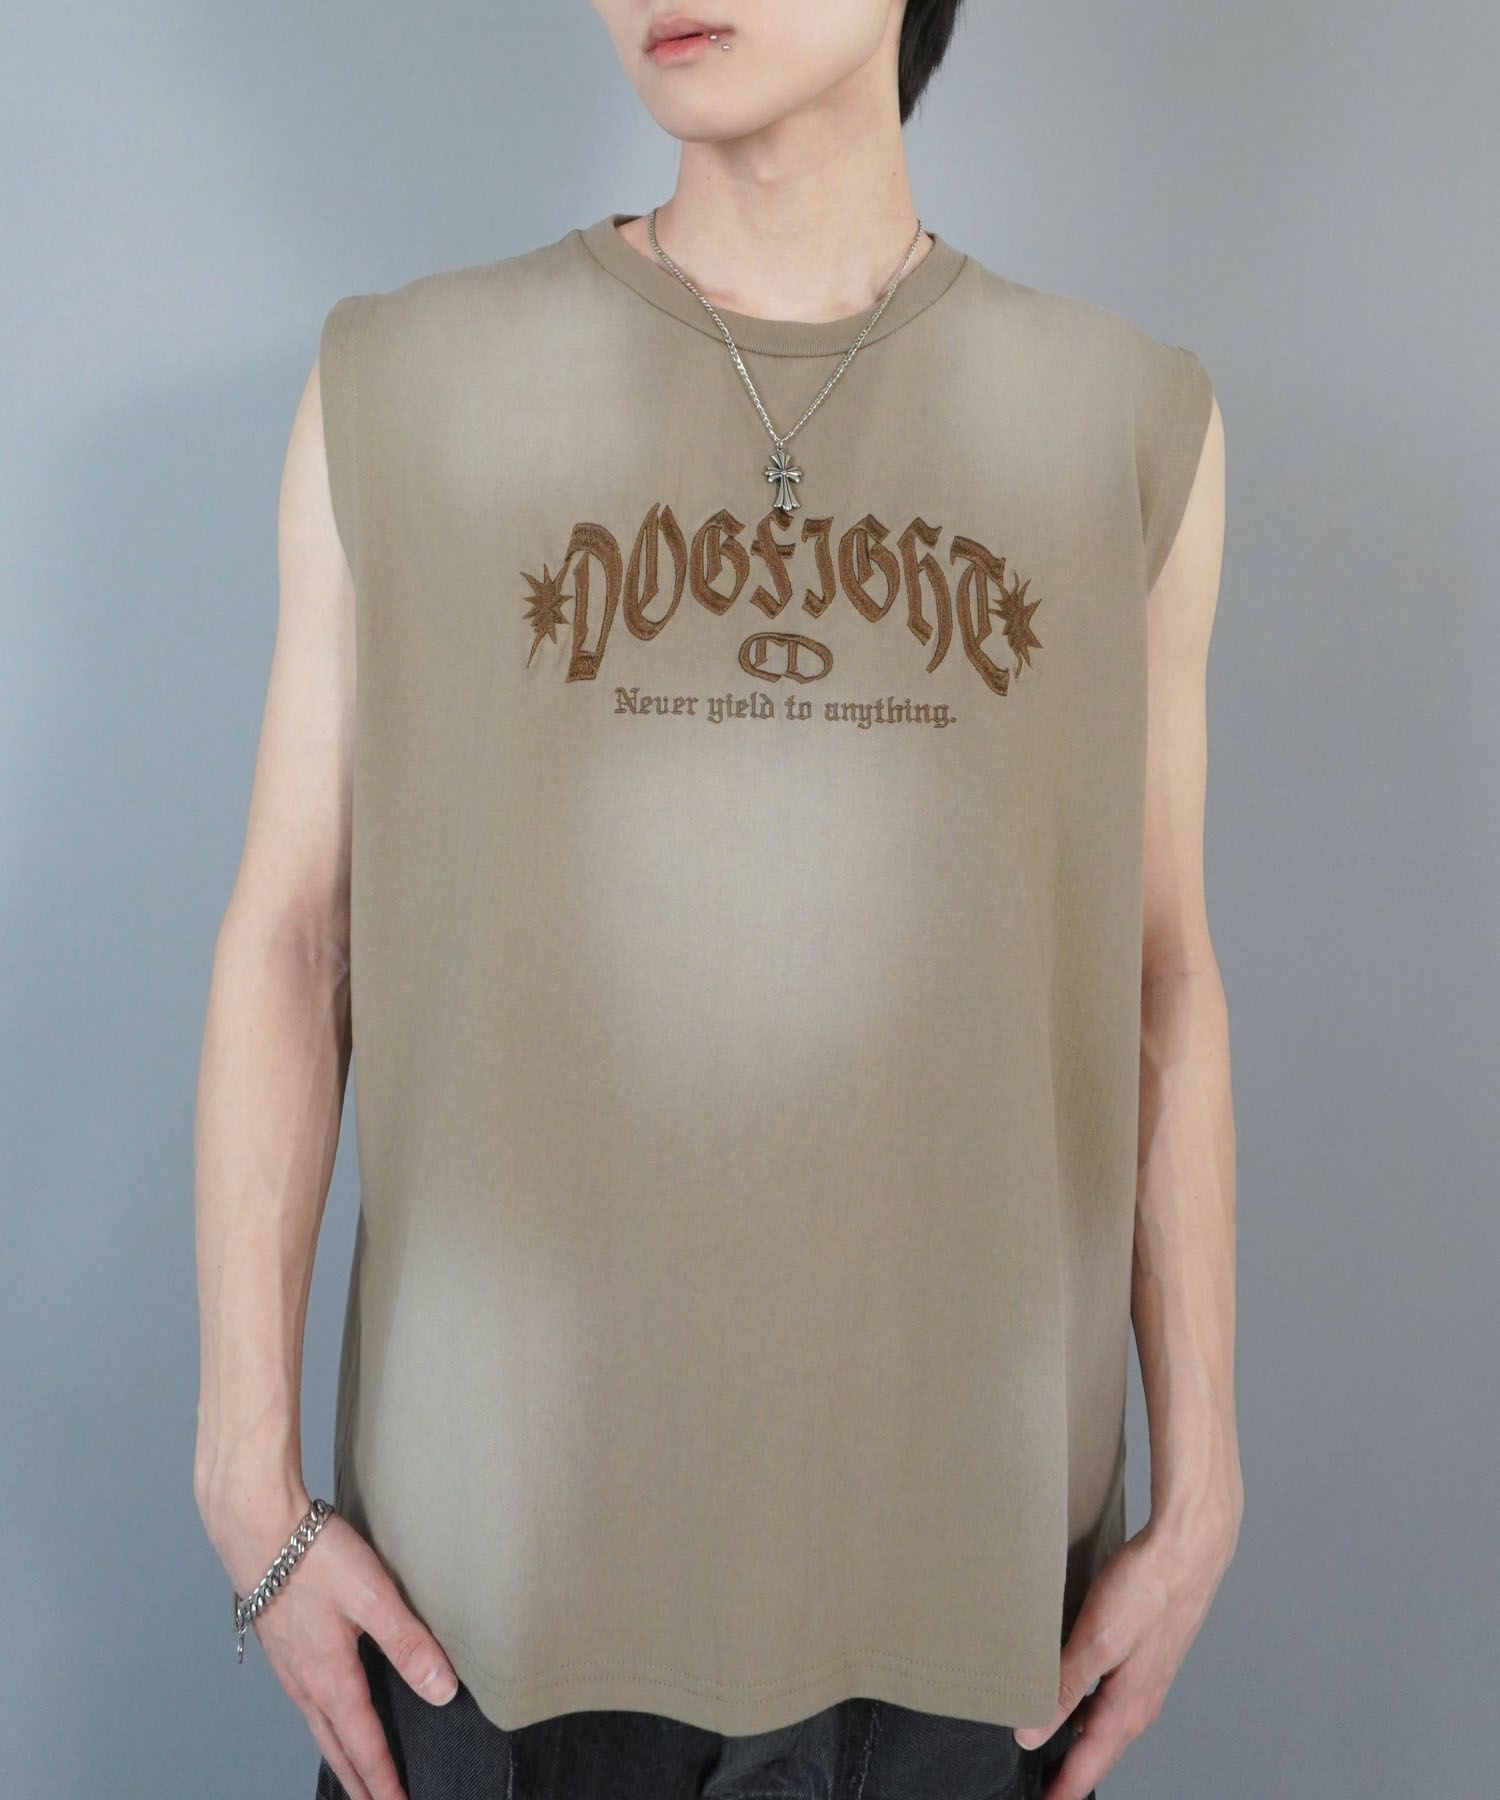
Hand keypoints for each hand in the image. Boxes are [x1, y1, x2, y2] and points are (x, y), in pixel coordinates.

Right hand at [205, 1487, 460, 1799]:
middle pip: (335, 1745)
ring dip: (338, 1753)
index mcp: (330, 1678)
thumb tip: (442, 1692)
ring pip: (317, 1724)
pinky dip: (320, 1721)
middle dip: (358, 1780)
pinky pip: (303, 1699)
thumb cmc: (314, 1557)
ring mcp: (287, 1663)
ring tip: (352, 1771)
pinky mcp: (279, 1642)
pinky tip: (324, 1707)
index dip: (384, 1779)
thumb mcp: (373, 1597)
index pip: (364, 1743)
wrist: (255, 1526)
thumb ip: (409, 1643)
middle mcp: (304, 1681)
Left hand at [1013, 1507, 1239, 1799]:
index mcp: (1125, 1708)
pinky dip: (1090, 1711)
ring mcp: (1143, 1681)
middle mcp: (1137, 1703)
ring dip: (1080, 1743)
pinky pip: (1111, 1699)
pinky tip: (1074, 1698)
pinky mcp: (1143, 1658)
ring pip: (1104, 1725)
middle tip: (1045, 1787)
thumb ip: (1063, 1687)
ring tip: (1053, 1753)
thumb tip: (1029, 1733)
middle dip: (1069, 1772)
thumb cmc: (1147, 1590)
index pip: (1086, 1765)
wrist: (1188, 1551)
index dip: (1061, 1789)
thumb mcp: (1096, 1640)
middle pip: (1096, 1751)